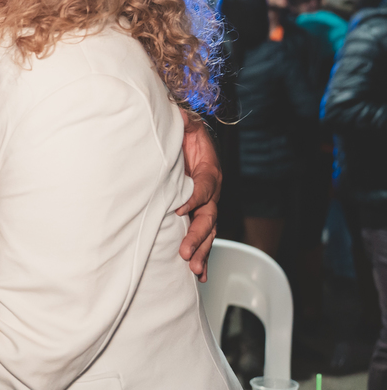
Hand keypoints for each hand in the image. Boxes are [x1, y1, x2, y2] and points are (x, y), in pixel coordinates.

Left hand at [176, 111, 219, 281]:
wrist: (188, 140)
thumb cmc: (184, 133)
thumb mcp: (185, 123)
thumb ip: (183, 121)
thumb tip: (178, 115)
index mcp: (209, 171)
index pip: (204, 186)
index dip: (194, 198)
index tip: (180, 209)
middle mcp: (211, 191)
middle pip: (209, 216)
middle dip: (198, 236)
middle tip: (186, 252)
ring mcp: (206, 205)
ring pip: (209, 231)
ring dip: (202, 250)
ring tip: (193, 268)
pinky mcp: (199, 214)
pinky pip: (204, 236)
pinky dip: (203, 254)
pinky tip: (199, 274)